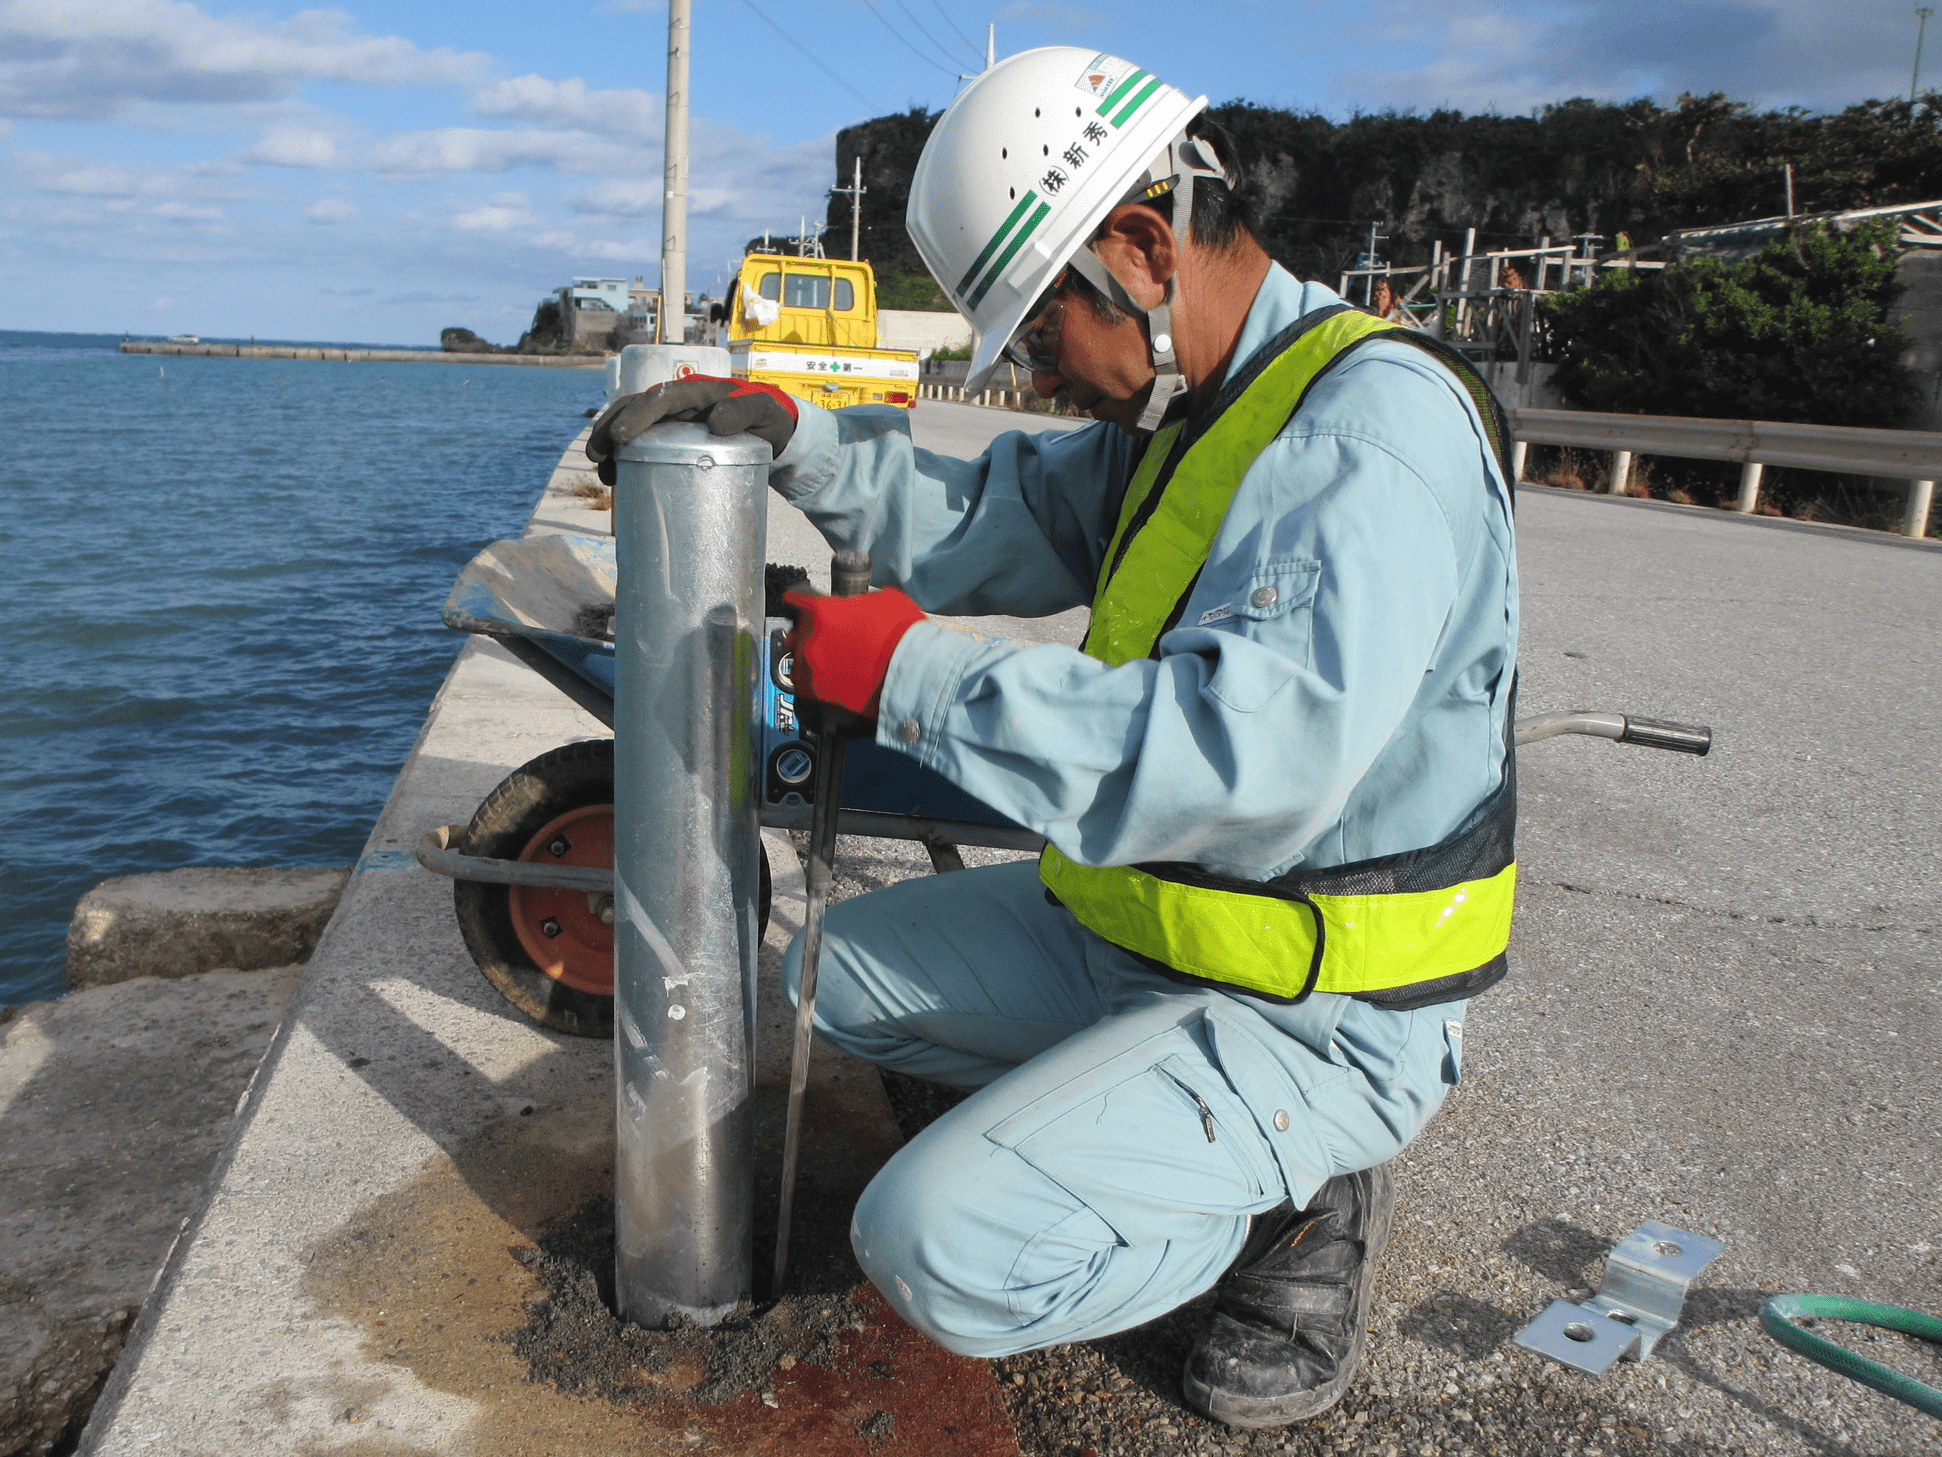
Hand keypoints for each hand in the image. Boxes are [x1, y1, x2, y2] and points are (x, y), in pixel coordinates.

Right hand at [585, 376, 797, 484]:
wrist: (771, 431)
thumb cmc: (766, 418)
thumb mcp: (763, 412)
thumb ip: (744, 412)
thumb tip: (716, 422)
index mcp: (693, 393)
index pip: (659, 399)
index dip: (637, 415)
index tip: (622, 436)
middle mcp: (676, 406)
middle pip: (633, 410)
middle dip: (610, 429)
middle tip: (597, 456)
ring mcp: (671, 424)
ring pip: (631, 427)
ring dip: (610, 445)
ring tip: (603, 472)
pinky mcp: (671, 443)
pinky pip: (642, 447)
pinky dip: (625, 460)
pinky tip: (618, 481)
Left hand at [782, 585, 926, 728]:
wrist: (916, 677)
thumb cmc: (906, 638)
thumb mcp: (886, 602)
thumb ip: (860, 603)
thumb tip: (857, 606)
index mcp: (821, 613)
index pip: (795, 602)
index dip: (801, 604)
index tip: (804, 608)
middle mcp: (809, 642)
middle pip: (796, 637)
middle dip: (811, 638)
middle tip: (833, 645)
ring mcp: (809, 674)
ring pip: (800, 667)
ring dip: (815, 667)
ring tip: (840, 672)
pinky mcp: (814, 702)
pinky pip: (806, 695)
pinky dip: (818, 693)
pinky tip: (837, 691)